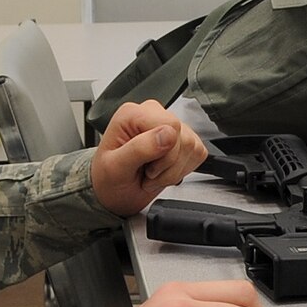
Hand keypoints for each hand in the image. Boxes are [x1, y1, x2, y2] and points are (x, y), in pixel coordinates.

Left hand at [91, 100, 206, 216]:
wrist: (115, 192)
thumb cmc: (108, 178)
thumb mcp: (115, 167)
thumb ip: (139, 148)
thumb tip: (167, 134)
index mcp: (133, 114)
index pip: (170, 124)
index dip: (165, 152)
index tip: (148, 166)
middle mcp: (152, 115)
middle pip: (183, 137)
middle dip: (168, 164)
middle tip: (148, 173)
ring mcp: (170, 127)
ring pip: (192, 146)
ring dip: (173, 170)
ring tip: (152, 173)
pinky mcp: (184, 139)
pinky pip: (198, 153)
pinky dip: (182, 170)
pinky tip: (164, 171)